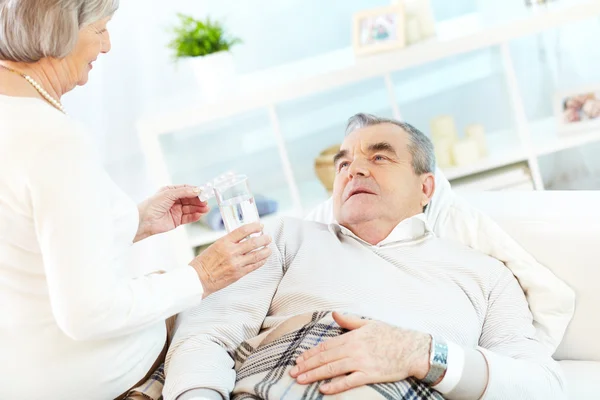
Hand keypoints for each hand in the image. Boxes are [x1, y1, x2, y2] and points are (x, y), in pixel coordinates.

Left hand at [135, 185, 209, 241]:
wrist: (144, 221)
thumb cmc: (152, 205)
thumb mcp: (169, 194)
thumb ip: (184, 192)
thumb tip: (197, 190)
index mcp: (171, 192)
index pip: (186, 190)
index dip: (195, 191)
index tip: (204, 192)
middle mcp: (174, 201)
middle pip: (190, 199)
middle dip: (198, 200)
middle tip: (206, 201)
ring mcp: (176, 211)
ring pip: (190, 209)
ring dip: (198, 208)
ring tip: (205, 209)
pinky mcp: (177, 220)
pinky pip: (188, 218)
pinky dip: (194, 216)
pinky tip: (200, 215)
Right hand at [189, 222, 271, 297]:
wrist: (198, 279)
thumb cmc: (204, 263)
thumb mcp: (215, 246)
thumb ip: (229, 242)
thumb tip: (242, 239)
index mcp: (224, 242)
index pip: (243, 230)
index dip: (254, 227)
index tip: (260, 226)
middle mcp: (231, 252)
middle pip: (253, 242)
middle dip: (264, 239)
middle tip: (268, 237)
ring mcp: (236, 263)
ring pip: (257, 255)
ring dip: (266, 251)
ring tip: (269, 249)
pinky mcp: (239, 274)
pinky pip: (254, 266)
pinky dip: (261, 261)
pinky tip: (264, 259)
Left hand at [290, 312, 431, 394]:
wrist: (412, 349)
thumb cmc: (391, 335)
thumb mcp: (369, 324)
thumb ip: (350, 321)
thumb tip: (335, 313)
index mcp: (352, 336)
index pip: (326, 346)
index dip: (311, 353)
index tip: (299, 359)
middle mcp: (354, 349)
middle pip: (325, 358)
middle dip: (307, 365)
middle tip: (293, 372)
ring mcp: (361, 362)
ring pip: (332, 369)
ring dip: (315, 375)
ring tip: (301, 380)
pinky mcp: (370, 375)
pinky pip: (349, 381)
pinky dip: (335, 385)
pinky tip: (323, 389)